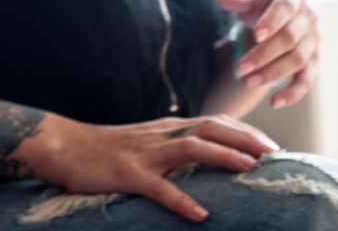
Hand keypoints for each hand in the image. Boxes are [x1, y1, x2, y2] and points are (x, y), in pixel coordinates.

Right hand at [25, 114, 279, 222]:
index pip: (214, 123)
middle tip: (274, 154)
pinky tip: (200, 215)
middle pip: (210, 129)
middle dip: (244, 139)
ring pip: (190, 149)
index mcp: (166, 129)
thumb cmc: (104, 149)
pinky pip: (158, 188)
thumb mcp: (145, 141)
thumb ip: (172, 145)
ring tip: (249, 169)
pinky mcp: (128, 174)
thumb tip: (203, 156)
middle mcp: (161, 136)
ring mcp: (145, 154)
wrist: (63, 145)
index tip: (271, 145)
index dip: (244, 132)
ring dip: (222, 157)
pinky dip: (181, 200)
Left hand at [216, 0, 319, 108]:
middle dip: (264, 54)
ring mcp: (313, 41)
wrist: (273, 18)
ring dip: (273, 73)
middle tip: (241, 68)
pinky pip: (307, 80)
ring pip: (298, 60)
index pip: (285, 7)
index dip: (271, 21)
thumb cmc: (259, 5)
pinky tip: (274, 102)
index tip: (255, 35)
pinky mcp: (313, 61)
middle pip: (290, 38)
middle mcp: (308, 18)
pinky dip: (293, 93)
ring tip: (248, 82)